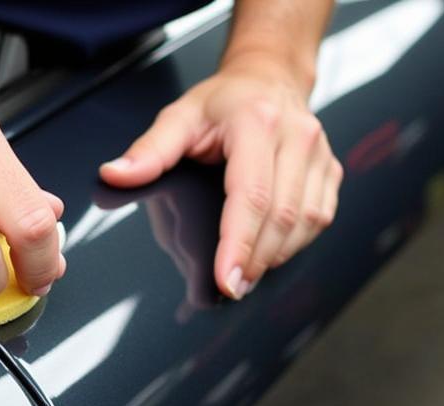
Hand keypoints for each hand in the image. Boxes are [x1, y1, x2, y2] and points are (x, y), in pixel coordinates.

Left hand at [100, 55, 341, 298]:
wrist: (269, 78)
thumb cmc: (220, 104)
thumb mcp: (178, 118)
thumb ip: (148, 152)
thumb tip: (113, 176)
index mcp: (256, 123)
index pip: (251, 195)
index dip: (239, 244)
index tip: (225, 281)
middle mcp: (297, 136)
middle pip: (281, 216)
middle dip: (255, 261)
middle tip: (230, 290)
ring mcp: (319, 154)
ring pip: (306, 221)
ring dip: (276, 257)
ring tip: (245, 277)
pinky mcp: (330, 169)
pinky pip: (319, 218)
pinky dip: (295, 244)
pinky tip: (269, 256)